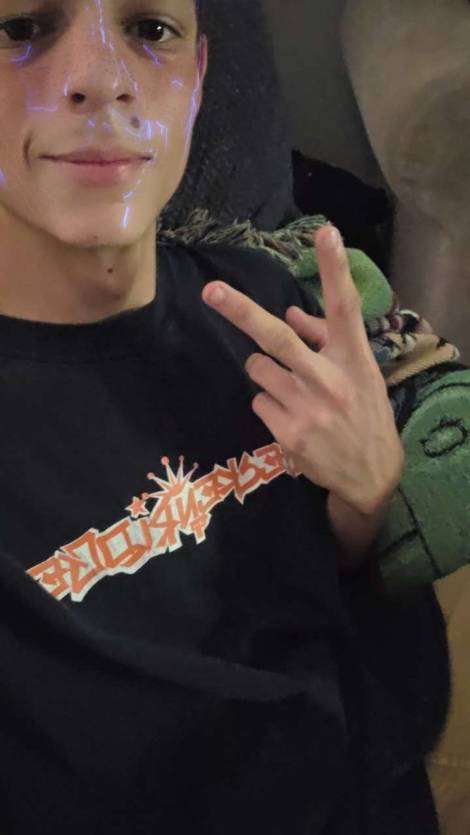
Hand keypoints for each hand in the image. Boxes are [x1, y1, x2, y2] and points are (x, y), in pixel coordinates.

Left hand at [202, 225, 403, 515]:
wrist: (370, 474)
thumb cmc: (363, 413)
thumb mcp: (358, 372)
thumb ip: (325, 340)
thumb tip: (289, 313)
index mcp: (354, 358)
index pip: (345, 307)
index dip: (334, 268)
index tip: (325, 232)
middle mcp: (331, 379)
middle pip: (278, 338)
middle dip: (241, 311)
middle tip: (211, 290)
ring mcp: (308, 408)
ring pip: (258, 369)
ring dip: (266, 372)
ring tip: (294, 392)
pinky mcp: (289, 433)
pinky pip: (258, 400)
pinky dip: (269, 403)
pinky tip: (293, 418)